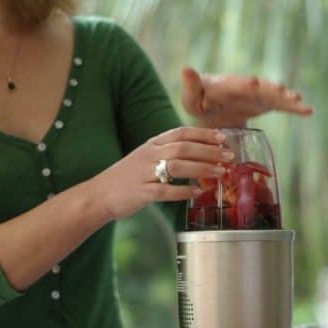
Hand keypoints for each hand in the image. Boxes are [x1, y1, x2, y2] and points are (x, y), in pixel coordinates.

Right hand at [90, 127, 232, 219]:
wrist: (98, 194)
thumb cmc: (127, 178)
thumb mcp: (146, 158)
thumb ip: (168, 154)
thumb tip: (198, 154)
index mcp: (151, 145)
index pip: (180, 133)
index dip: (203, 134)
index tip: (221, 137)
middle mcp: (148, 155)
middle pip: (183, 148)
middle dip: (209, 151)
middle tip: (229, 156)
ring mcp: (144, 173)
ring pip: (177, 166)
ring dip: (202, 169)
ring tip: (220, 173)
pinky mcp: (140, 192)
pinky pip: (165, 191)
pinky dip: (182, 191)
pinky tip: (196, 193)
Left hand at [181, 67, 312, 128]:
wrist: (213, 113)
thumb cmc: (199, 103)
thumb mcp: (191, 100)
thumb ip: (191, 87)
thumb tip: (186, 69)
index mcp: (227, 86)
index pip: (236, 85)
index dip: (244, 84)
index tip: (253, 82)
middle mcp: (246, 87)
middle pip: (260, 88)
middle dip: (270, 90)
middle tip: (282, 91)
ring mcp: (258, 95)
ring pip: (274, 96)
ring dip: (286, 98)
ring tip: (298, 101)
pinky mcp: (267, 104)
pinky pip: (282, 106)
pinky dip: (294, 108)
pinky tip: (307, 111)